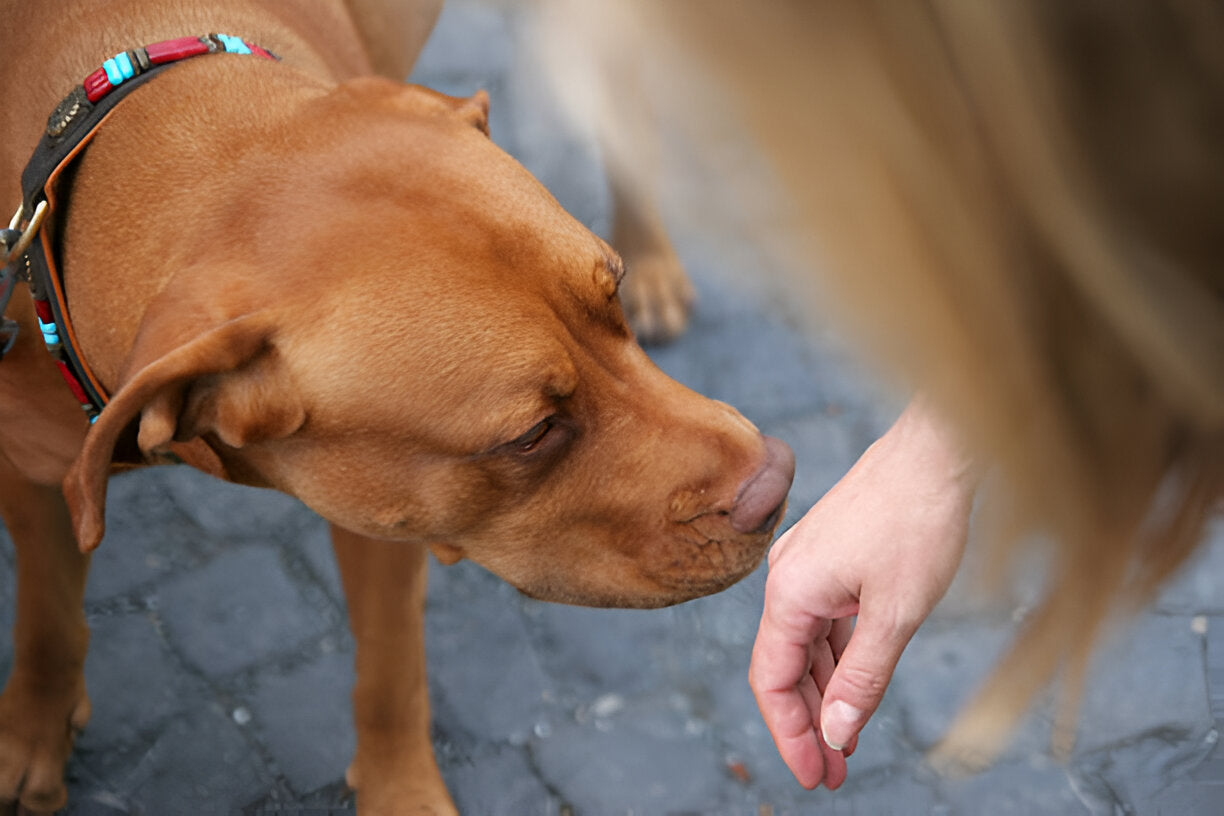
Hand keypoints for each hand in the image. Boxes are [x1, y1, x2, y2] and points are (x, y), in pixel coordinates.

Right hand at [749, 399, 976, 787]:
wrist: (938, 450)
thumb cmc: (918, 520)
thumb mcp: (895, 614)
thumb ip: (861, 679)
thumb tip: (836, 734)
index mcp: (790, 591)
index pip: (772, 680)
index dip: (789, 734)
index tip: (814, 777)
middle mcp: (788, 578)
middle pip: (784, 667)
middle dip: (808, 724)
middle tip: (832, 775)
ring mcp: (809, 566)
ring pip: (806, 646)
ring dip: (824, 695)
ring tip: (844, 746)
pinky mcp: (832, 558)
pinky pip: (825, 622)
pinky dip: (838, 660)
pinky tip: (854, 691)